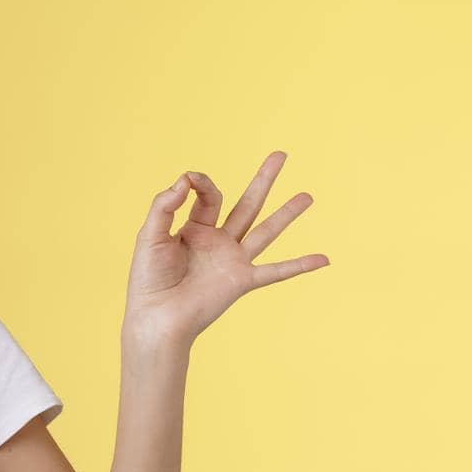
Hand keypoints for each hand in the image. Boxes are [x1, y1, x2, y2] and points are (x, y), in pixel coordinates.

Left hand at [123, 150, 329, 347]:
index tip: (190, 180)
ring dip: (286, 213)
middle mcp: (217, 242)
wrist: (157, 316)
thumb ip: (165, 205)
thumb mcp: (150, 234)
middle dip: (263, 180)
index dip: (201, 183)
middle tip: (280, 155)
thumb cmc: (148, 279)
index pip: (209, 196)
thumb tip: (185, 179)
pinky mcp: (242, 280)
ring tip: (307, 196)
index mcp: (194, 230)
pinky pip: (276, 271)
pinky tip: (324, 259)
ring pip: (265, 231)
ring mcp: (232, 260)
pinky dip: (300, 265)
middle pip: (246, 204)